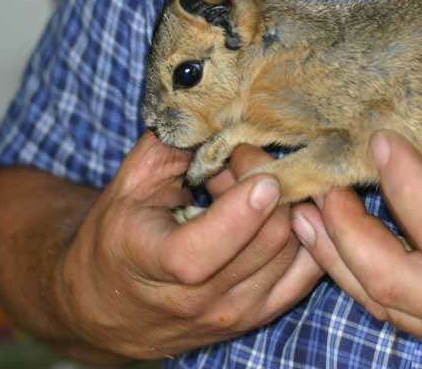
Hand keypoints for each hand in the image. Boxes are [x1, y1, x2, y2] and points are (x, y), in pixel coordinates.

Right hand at [55, 133, 321, 359]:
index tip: (255, 169)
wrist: (111, 305)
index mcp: (150, 265)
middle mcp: (197, 301)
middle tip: (243, 162)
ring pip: (295, 251)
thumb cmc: (121, 236)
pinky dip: (310, 233)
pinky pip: (309, 271)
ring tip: (251, 188)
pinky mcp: (261, 315)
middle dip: (269, 186)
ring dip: (284, 207)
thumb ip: (172, 145)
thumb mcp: (131, 183)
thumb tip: (220, 107)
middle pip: (267, 241)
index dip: (240, 211)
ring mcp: (234, 314)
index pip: (199, 254)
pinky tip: (287, 206)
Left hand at [292, 118, 421, 367]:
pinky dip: (359, 286)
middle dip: (345, 228)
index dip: (406, 185)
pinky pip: (397, 318)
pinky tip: (339, 259)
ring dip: (336, 258)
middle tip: (322, 183)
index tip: (382, 142)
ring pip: (381, 303)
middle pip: (389, 275)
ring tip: (304, 217)